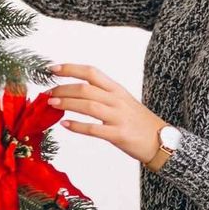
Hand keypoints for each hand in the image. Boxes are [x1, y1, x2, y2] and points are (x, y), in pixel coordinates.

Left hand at [46, 63, 168, 164]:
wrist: (161, 141)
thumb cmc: (138, 121)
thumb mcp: (122, 101)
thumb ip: (103, 94)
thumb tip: (76, 91)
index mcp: (116, 89)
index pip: (91, 72)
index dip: (70, 68)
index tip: (52, 69)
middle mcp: (117, 100)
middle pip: (85, 88)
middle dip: (63, 88)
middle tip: (47, 92)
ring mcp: (118, 117)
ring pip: (88, 105)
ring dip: (67, 103)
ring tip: (52, 104)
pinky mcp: (119, 134)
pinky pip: (94, 129)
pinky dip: (77, 126)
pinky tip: (65, 124)